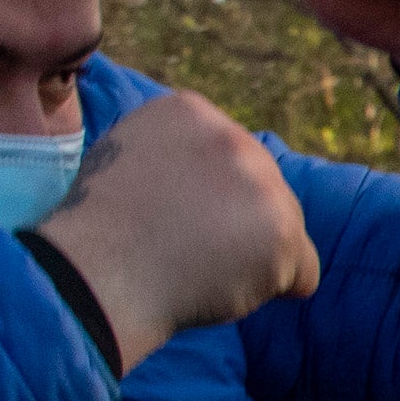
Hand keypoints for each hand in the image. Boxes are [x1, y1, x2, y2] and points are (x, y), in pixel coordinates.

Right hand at [37, 91, 316, 356]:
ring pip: (286, 231)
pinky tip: (223, 287)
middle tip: (182, 244)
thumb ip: (183, 152)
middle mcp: (232, 137)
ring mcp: (261, 183)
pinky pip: (304, 273)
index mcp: (190, 111)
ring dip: (253, 258)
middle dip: (235, 224)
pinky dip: (275, 289)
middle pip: (267, 192)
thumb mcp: (129, 156)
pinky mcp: (282, 232)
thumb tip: (225, 172)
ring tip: (196, 264)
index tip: (165, 211)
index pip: (234, 159)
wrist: (95, 273)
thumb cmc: (102, 229)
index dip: (207, 197)